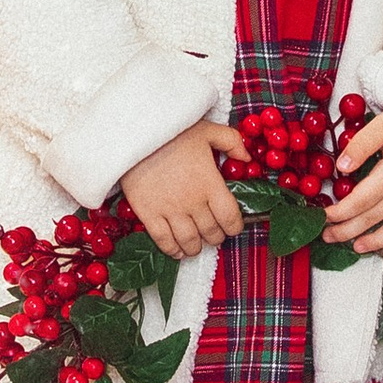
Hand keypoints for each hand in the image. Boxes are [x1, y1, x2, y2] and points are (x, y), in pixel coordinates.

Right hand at [119, 120, 249, 257]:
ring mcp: (170, 210)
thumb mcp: (208, 130)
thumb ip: (232, 142)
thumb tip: (247, 159)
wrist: (136, 133)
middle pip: (211, 232)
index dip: (235, 227)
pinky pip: (163, 241)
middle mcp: (193, 202)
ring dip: (196, 247)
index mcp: (210, 184)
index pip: (230, 218)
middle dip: (216, 237)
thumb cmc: (173, 131)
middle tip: (214, 234)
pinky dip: (172, 250)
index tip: (233, 226)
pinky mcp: (148, 214)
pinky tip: (177, 251)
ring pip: (189, 241)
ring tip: (197, 245)